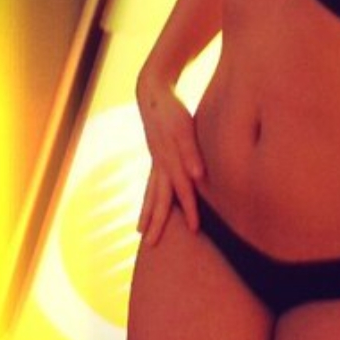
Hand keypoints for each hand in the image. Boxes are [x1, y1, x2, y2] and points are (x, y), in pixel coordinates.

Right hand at [135, 71, 204, 244]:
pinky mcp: (154, 158)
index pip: (182, 191)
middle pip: (159, 200)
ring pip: (150, 194)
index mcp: (169, 161)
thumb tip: (198, 176)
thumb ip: (192, 153)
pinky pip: (149, 185)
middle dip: (158, 223)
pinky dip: (147, 200)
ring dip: (148, 215)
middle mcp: (159, 165)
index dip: (190, 210)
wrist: (152, 94)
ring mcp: (154, 163)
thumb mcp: (184, 129)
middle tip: (152, 246)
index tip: (194, 229)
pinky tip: (146, 208)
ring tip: (141, 234)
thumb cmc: (173, 111)